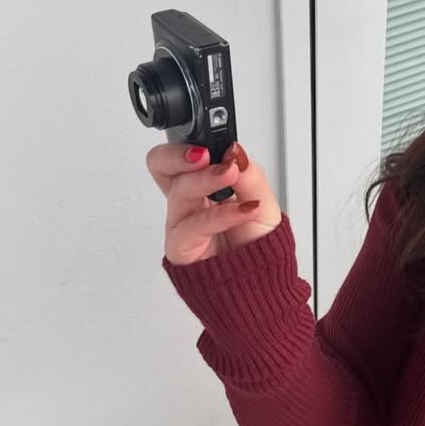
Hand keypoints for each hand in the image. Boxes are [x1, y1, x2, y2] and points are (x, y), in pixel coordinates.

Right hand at [145, 142, 282, 264]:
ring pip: (180, 190)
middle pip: (160, 165)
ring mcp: (182, 222)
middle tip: (204, 154)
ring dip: (207, 179)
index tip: (214, 141)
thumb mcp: (264, 203)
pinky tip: (243, 209)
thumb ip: (250, 175)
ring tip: (232, 175)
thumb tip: (235, 150)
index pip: (182, 154)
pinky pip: (194, 225)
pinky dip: (221, 214)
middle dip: (176, 154)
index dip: (190, 143)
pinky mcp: (181, 246)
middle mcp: (188, 201)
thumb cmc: (256, 246)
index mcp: (204, 185)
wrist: (259, 284)